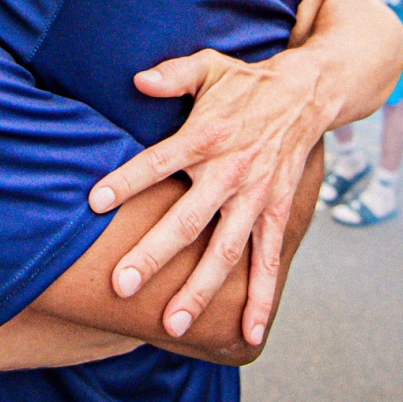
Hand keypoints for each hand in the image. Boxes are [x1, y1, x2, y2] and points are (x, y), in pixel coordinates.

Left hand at [90, 45, 328, 347]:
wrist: (308, 93)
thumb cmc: (246, 83)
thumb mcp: (209, 66)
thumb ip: (173, 75)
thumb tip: (138, 79)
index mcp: (206, 136)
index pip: (158, 161)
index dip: (127, 180)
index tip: (94, 203)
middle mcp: (231, 172)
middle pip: (187, 219)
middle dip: (154, 254)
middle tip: (122, 285)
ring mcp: (256, 197)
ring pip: (226, 250)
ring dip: (200, 289)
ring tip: (173, 324)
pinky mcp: (278, 213)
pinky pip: (268, 260)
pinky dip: (261, 298)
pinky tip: (247, 334)